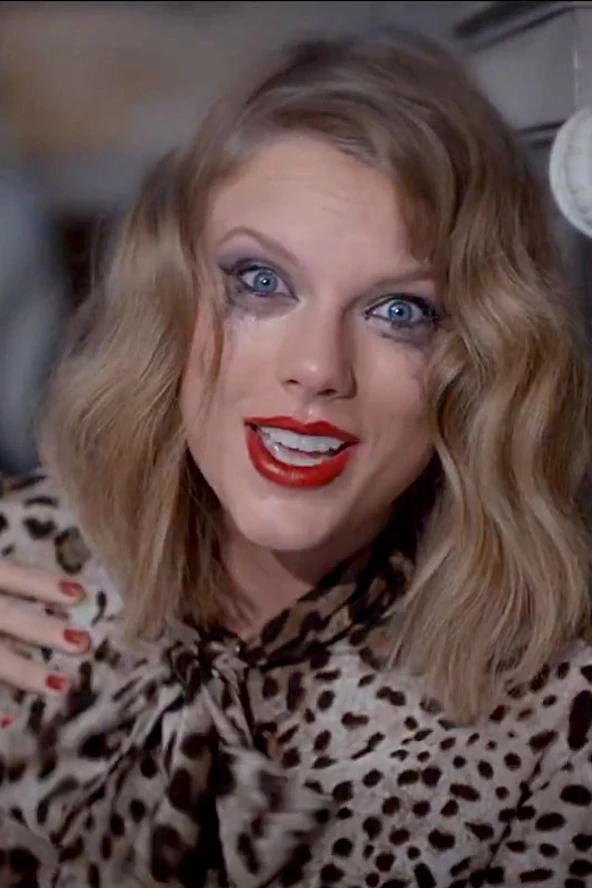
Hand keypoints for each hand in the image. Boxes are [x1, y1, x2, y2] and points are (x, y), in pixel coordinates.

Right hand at [0, 559, 88, 699]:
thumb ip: (11, 577)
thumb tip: (74, 587)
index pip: (9, 573)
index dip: (41, 583)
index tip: (80, 593)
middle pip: (4, 616)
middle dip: (40, 630)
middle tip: (83, 643)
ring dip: (22, 672)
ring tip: (60, 686)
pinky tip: (11, 722)